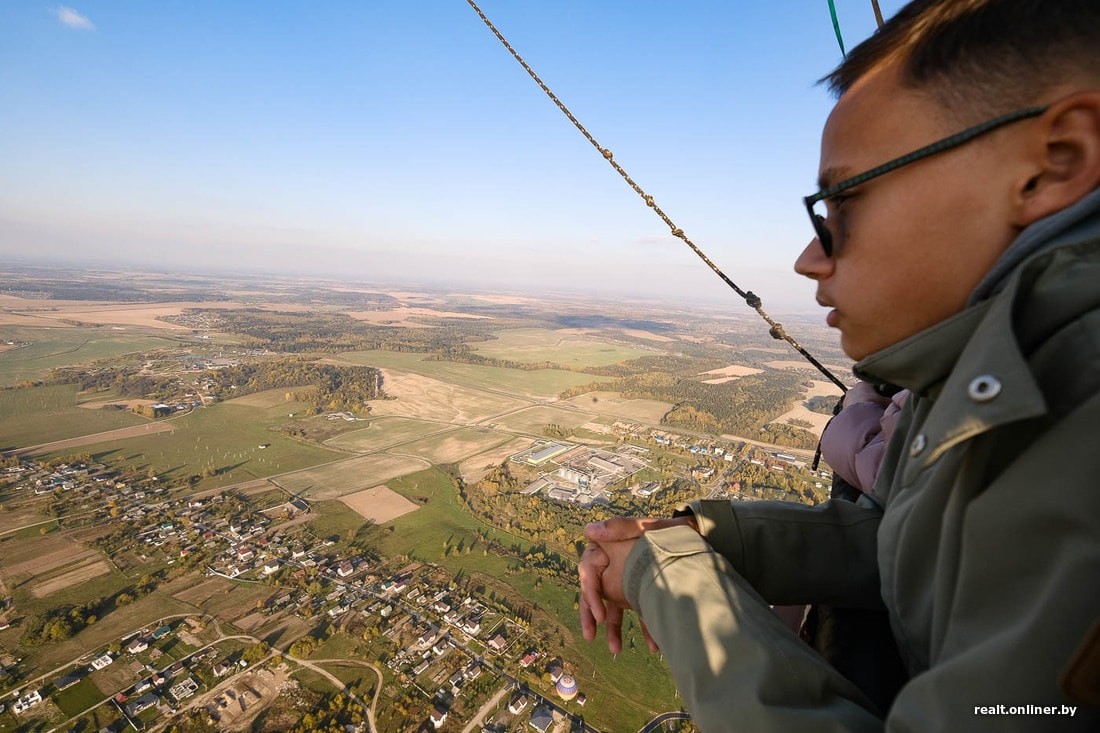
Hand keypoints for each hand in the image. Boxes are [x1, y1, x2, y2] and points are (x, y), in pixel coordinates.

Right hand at [578, 515, 696, 652]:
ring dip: (614, 630)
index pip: (589, 571)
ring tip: (616, 650)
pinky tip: (654, 645)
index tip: (599, 615)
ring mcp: (630, 581)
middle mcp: (615, 566)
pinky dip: (647, 629)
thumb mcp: (645, 527)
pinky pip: (641, 612)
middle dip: (591, 616)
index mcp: (609, 549)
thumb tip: (589, 530)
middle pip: (596, 592)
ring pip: (615, 607)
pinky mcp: (645, 592)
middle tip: (590, 636)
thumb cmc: (669, 531)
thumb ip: (618, 527)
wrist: (697, 539)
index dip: (590, 594)